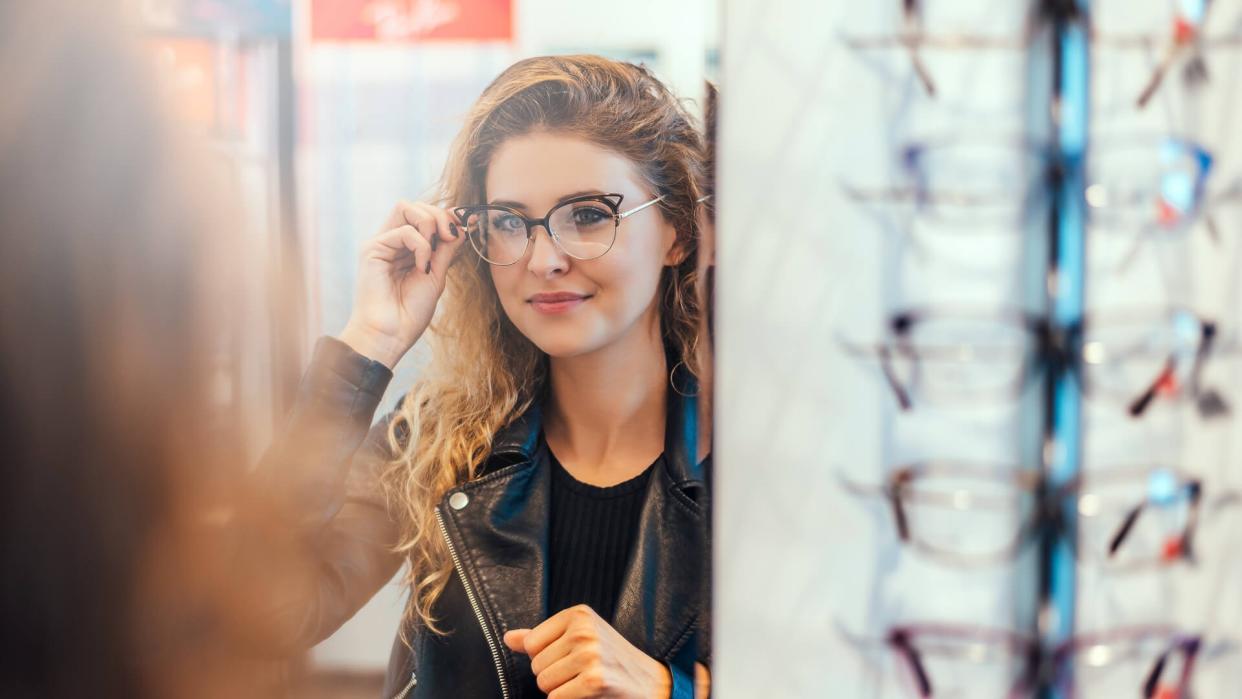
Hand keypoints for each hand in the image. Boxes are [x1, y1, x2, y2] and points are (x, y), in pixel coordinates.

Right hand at [338, 201, 466, 367]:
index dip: (447, 215)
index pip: (425, 216)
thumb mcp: (437, 275)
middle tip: (451, 237)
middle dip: (439, 216)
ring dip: (430, 224)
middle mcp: (391, 242)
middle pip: (414, 205)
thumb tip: (463, 222)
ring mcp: (381, 243)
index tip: (470, 222)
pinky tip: (421, 268)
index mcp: (406, 248)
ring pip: (406, 207)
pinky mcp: (372, 249)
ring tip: (435, 252)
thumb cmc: (411, 312)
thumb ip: (446, 248)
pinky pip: (403, 231)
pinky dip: (421, 246)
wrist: (391, 335)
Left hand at [503, 604, 671, 698]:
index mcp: (578, 614)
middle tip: (580, 672)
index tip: (569, 657)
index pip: (532, 643)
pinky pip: (556, 698)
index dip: (545, 657)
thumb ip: (542, 637)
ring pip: (544, 683)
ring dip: (560, 690)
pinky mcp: (594, 681)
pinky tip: (587, 694)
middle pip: (536, 665)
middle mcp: (583, 631)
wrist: (651, 682)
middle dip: (553, 675)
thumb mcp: (579, 637)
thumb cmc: (612, 659)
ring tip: (583, 682)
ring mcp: (589, 655)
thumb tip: (509, 638)